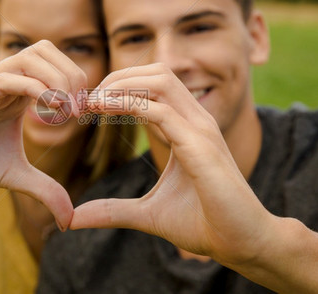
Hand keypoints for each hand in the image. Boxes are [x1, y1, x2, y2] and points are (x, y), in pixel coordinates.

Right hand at [0, 40, 84, 228]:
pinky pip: (6, 79)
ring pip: (28, 56)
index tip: (83, 113)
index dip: (75, 81)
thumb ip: (45, 189)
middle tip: (76, 110)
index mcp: (16, 92)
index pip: (54, 63)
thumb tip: (70, 218)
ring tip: (64, 111)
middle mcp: (3, 82)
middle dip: (70, 75)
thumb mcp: (14, 175)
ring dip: (55, 79)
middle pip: (44, 50)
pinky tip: (48, 111)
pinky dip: (34, 88)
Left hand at [72, 63, 276, 265]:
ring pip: (161, 81)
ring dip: (122, 85)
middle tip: (87, 101)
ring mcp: (201, 130)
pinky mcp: (201, 147)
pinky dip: (130, 105)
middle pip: (156, 73)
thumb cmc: (204, 223)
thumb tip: (75, 219)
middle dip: (117, 78)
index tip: (88, 105)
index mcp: (187, 127)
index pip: (153, 86)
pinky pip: (164, 111)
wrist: (242, 243)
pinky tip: (104, 111)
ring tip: (93, 102)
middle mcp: (196, 121)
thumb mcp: (148, 213)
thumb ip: (113, 211)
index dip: (118, 88)